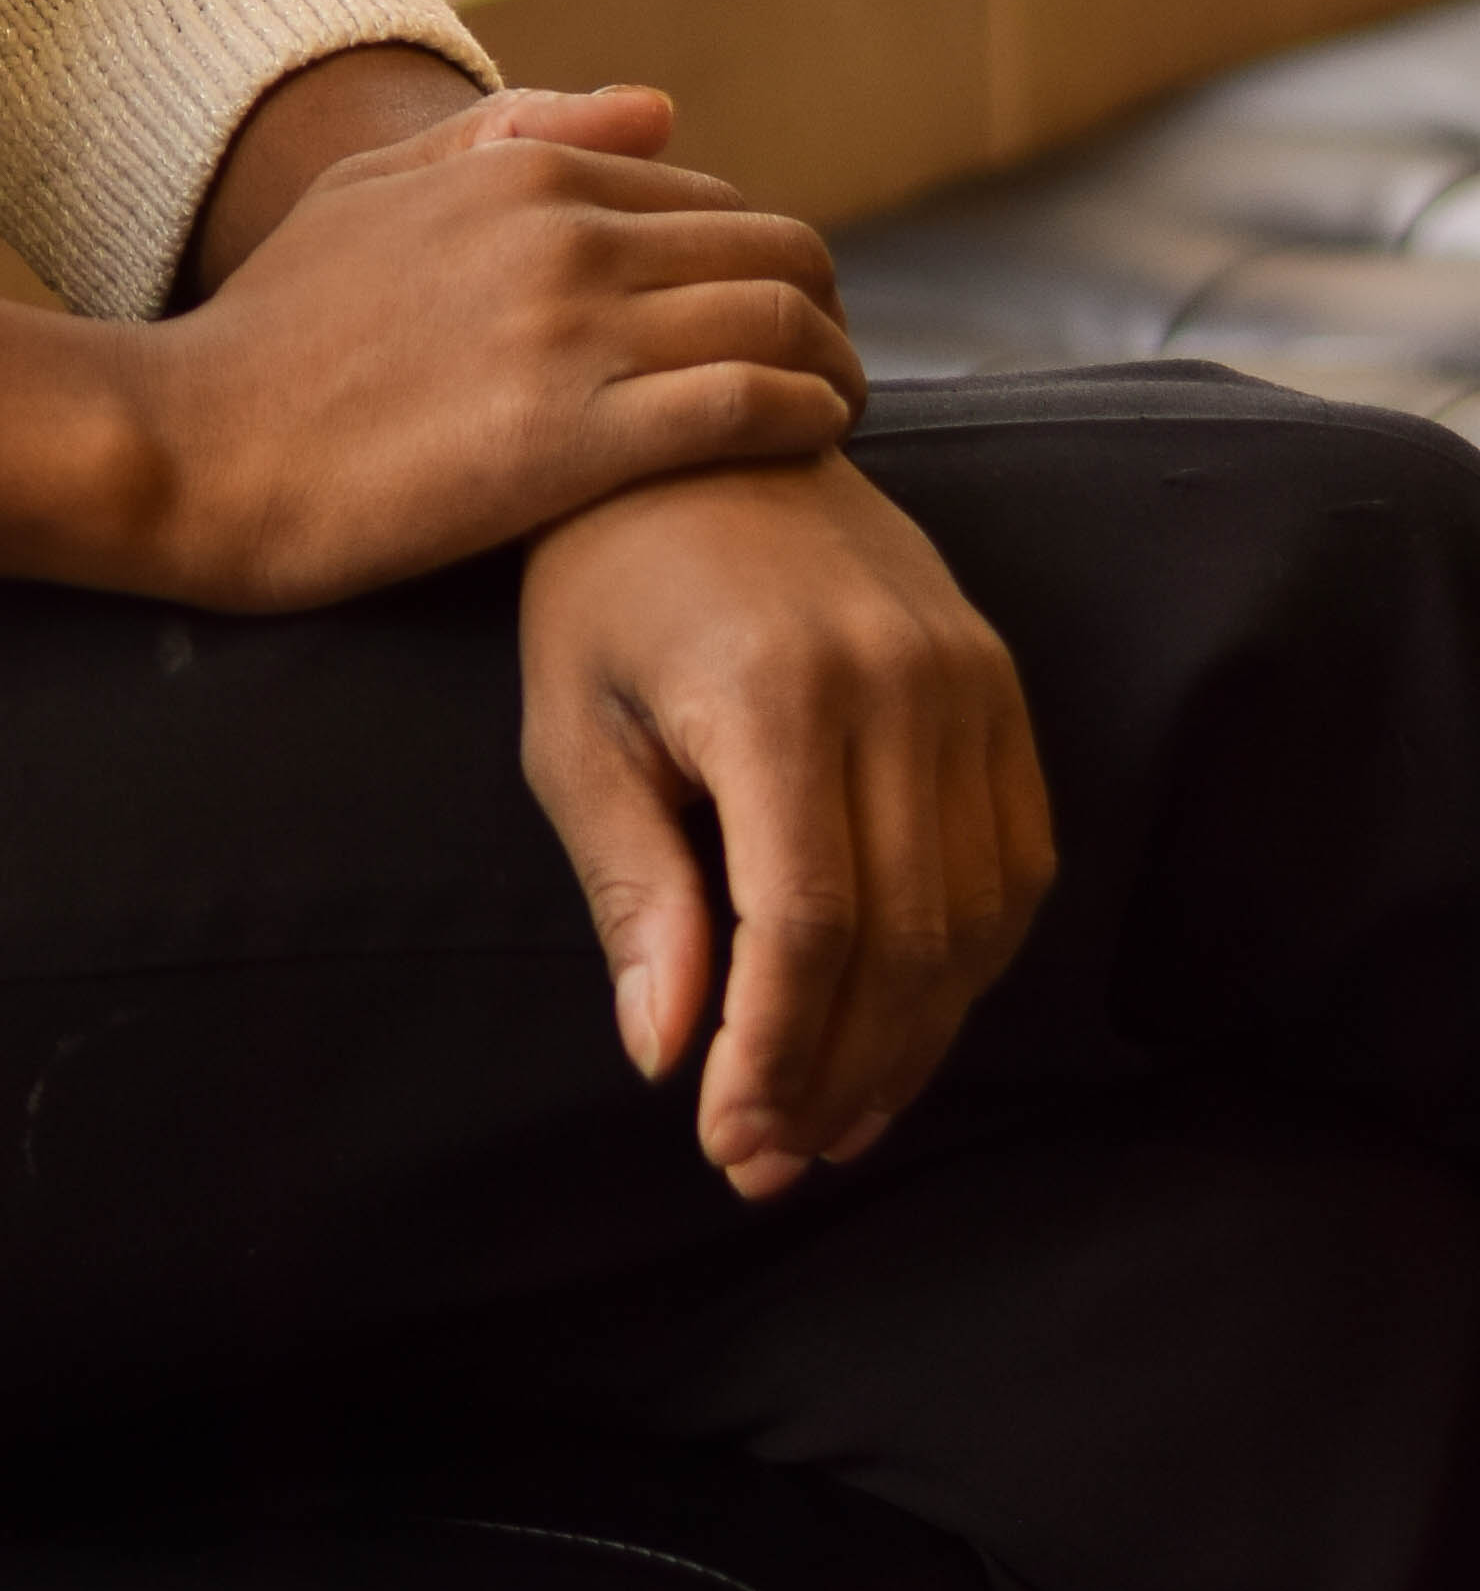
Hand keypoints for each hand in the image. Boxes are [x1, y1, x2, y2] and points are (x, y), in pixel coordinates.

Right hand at [147, 85, 865, 612]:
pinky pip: (751, 409)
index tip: (761, 328)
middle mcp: (565, 235)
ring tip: (833, 417)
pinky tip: (809, 452)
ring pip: (784, 325)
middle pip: (776, 253)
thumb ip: (515, 135)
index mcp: (522, 172)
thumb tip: (663, 110)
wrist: (194, 446)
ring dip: (835, 369)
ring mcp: (573, 334)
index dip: (756, 266)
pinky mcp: (576, 440)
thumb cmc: (271, 329)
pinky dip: (807, 421)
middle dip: (822, 311)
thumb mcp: (370, 191)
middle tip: (822, 373)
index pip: (712, 201)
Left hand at [518, 453, 1056, 1198]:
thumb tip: (664, 1049)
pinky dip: (966, 965)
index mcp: (775, 687)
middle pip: (905, 938)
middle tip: (768, 1158)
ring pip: (975, 919)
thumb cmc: (605, 586)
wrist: (705, 433)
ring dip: (909, 1044)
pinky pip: (1018, 863)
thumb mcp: (572, 728)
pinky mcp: (1001, 684)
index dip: (775, 1052)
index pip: (808, 921)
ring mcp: (968, 679)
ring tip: (826, 1120)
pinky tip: (895, 1026)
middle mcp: (897, 680)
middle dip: (838, 1073)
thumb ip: (631, 888)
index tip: (724, 1137)